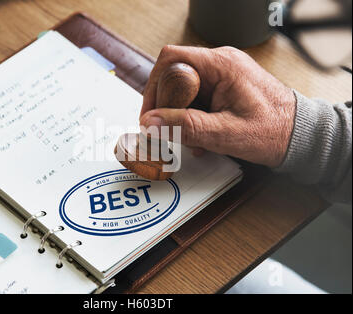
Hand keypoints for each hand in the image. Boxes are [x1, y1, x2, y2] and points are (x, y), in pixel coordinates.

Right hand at [139, 45, 296, 167]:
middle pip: (174, 76)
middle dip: (167, 107)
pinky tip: (200, 136)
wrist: (300, 136)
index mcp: (222, 65)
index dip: (154, 87)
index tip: (150, 115)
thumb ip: (186, 127)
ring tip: (192, 138)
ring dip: (180, 116)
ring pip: (183, 90)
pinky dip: (191, 117)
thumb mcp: (225, 133)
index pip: (171, 61)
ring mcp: (222, 74)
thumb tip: (151, 122)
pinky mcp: (224, 86)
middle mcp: (221, 63)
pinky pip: (196, 97)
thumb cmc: (274, 131)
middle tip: (168, 130)